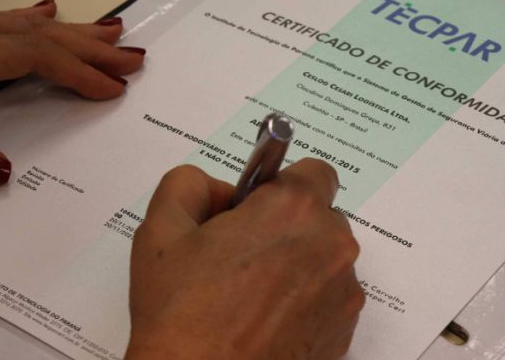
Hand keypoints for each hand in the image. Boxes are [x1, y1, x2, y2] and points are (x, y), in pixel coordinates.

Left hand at [0, 0, 144, 187]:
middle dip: (86, 46)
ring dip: (68, 30)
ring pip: (15, 23)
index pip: (23, 58)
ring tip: (113, 32)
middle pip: (31, 33)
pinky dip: (30, 18)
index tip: (113, 88)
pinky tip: (44, 11)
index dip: (72, 71)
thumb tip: (4, 170)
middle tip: (135, 58)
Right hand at [126, 159, 363, 359]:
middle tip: (238, 253)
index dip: (278, 187)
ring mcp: (343, 294)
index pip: (313, 172)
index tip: (252, 209)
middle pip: (318, 217)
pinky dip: (302, 303)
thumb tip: (219, 189)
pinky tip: (261, 320)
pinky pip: (326, 300)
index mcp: (293, 209)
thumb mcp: (161, 228)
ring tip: (246, 294)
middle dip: (284, 226)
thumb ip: (189, 183)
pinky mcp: (343, 333)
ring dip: (295, 265)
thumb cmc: (181, 311)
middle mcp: (331, 246)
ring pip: (323, 260)